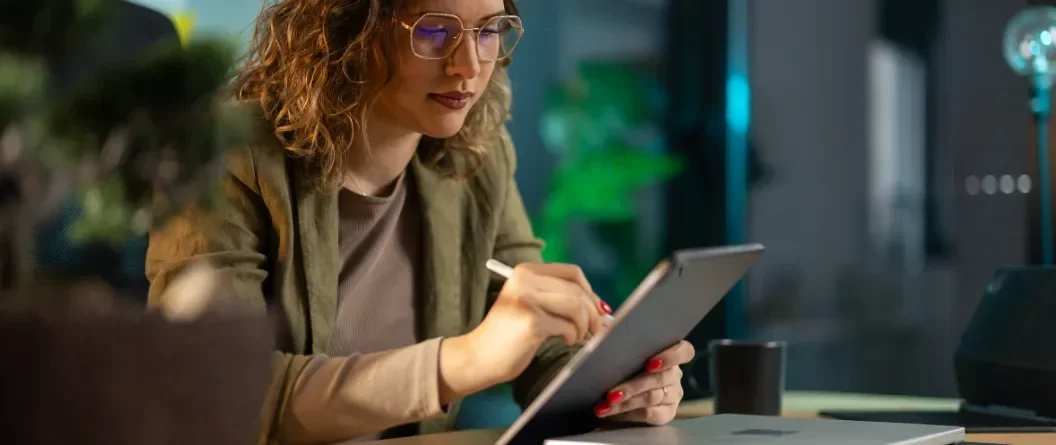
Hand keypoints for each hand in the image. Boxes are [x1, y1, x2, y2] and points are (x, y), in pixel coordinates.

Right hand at [438, 263, 611, 401]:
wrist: (478, 356)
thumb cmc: (507, 335)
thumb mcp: (529, 304)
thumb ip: (557, 298)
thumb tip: (599, 307)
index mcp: (525, 271)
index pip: (572, 272)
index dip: (590, 291)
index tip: (598, 309)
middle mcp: (525, 280)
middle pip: (577, 290)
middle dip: (593, 312)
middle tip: (596, 329)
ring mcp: (528, 300)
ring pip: (576, 306)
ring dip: (585, 325)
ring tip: (578, 337)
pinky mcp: (531, 321)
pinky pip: (568, 326)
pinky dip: (573, 335)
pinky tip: (566, 341)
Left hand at [593, 340, 694, 423]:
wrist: (614, 394)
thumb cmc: (619, 364)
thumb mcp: (619, 349)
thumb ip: (618, 337)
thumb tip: (605, 323)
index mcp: (669, 353)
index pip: (684, 351)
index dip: (671, 357)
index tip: (650, 363)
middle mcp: (675, 374)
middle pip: (660, 378)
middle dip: (633, 386)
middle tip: (611, 393)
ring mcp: (673, 395)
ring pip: (652, 397)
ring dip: (626, 402)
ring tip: (606, 405)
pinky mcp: (666, 414)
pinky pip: (651, 415)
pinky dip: (630, 414)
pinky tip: (613, 414)